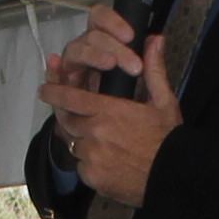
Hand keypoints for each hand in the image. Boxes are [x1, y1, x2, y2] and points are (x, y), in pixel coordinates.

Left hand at [41, 6, 179, 206]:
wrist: (174, 176)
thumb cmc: (168, 138)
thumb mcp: (164, 101)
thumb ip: (154, 70)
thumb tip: (156, 40)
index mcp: (108, 111)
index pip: (69, 98)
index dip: (54, 92)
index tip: (44, 89)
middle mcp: (94, 133)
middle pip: (68, 121)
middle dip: (68, 117)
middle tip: (72, 115)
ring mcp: (92, 158)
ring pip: (74, 144)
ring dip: (81, 140)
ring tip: (99, 140)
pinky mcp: (93, 178)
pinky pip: (82, 166)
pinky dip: (89, 162)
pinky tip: (106, 160)